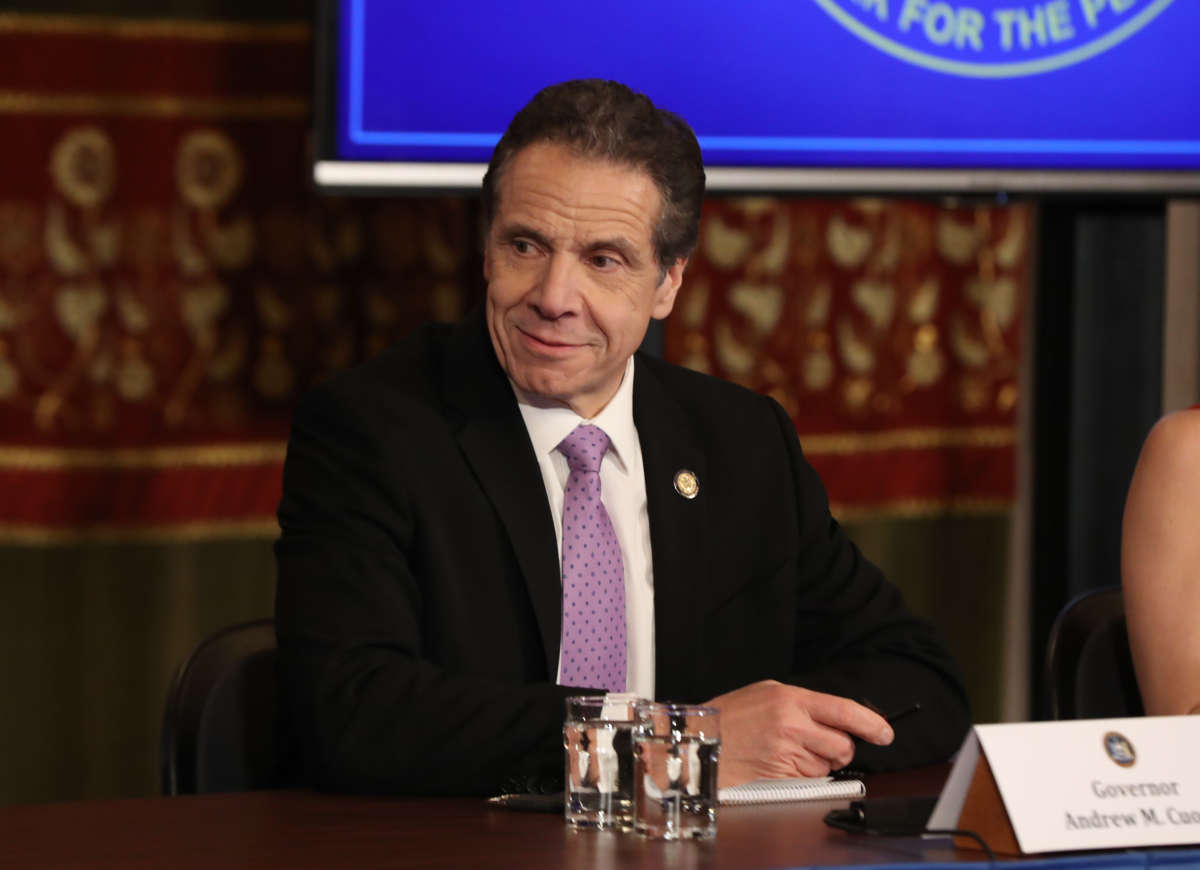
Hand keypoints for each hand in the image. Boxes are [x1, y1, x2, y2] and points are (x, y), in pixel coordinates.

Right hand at [703, 680, 892, 787]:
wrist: (699, 741)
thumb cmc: (729, 716)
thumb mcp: (765, 693)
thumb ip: (802, 703)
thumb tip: (838, 717)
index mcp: (790, 698)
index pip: (844, 710)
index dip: (871, 723)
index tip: (885, 733)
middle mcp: (792, 725)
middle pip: (842, 745)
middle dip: (838, 748)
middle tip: (818, 743)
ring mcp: (787, 752)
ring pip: (827, 766)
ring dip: (817, 763)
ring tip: (788, 751)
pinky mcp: (781, 776)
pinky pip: (810, 780)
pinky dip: (803, 776)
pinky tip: (780, 763)